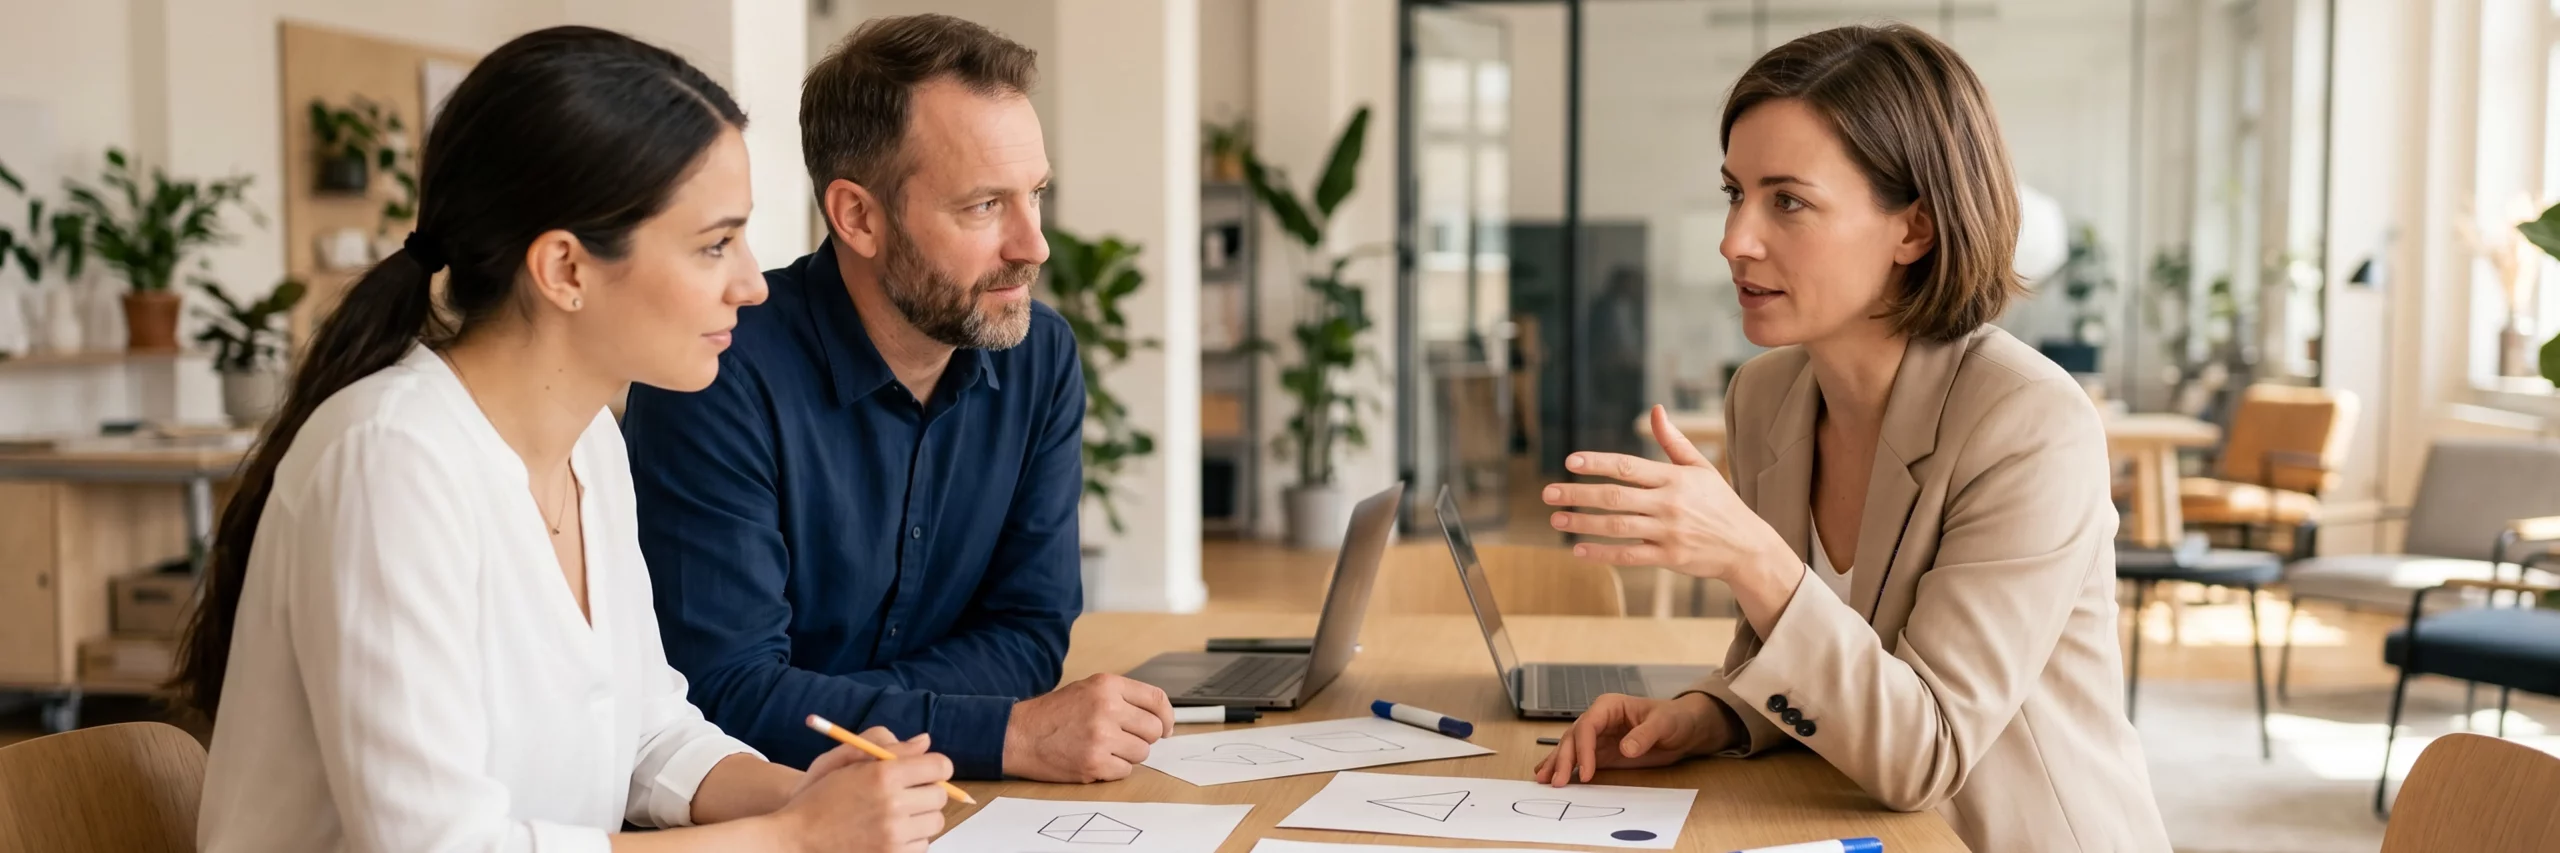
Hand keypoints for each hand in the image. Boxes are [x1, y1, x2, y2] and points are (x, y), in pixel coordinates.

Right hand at [769, 728, 951, 852]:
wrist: (796, 838)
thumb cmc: (819, 796)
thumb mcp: (844, 759)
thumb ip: (887, 746)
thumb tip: (924, 742)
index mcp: (883, 775)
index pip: (940, 766)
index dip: (936, 766)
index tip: (927, 771)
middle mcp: (893, 806)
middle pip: (941, 796)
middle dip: (927, 791)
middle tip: (907, 793)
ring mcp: (894, 836)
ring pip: (935, 822)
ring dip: (921, 817)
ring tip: (895, 814)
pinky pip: (923, 845)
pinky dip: (911, 839)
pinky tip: (890, 833)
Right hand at [1002, 673, 1175, 781]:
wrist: (1018, 735)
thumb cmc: (1053, 714)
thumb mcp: (1088, 689)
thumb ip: (1122, 698)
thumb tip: (1160, 718)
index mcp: (1107, 685)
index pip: (1157, 699)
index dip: (1167, 716)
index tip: (1167, 727)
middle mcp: (1107, 708)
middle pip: (1153, 730)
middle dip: (1143, 738)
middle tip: (1123, 739)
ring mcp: (1101, 737)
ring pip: (1142, 753)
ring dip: (1127, 755)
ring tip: (1103, 748)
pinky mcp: (1094, 763)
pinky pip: (1125, 771)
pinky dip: (1113, 770)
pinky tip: (1095, 760)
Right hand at [1534, 692, 1729, 785]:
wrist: (1684, 729)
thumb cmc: (1674, 719)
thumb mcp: (1663, 724)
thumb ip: (1644, 735)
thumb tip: (1625, 748)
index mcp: (1609, 706)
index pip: (1587, 725)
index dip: (1583, 749)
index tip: (1586, 773)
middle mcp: (1598, 720)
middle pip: (1573, 738)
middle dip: (1563, 760)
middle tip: (1556, 782)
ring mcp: (1597, 737)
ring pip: (1570, 748)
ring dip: (1556, 763)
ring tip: (1542, 780)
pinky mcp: (1601, 752)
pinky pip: (1578, 759)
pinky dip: (1564, 767)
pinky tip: (1548, 774)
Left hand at [1545, 405, 1792, 582]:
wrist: (1746, 546)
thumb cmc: (1719, 502)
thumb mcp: (1700, 468)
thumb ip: (1673, 441)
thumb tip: (1655, 409)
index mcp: (1675, 478)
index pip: (1628, 467)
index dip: (1597, 463)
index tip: (1570, 461)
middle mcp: (1670, 504)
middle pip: (1616, 496)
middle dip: (1579, 494)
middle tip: (1548, 493)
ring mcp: (1669, 532)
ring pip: (1618, 526)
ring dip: (1584, 523)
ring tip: (1557, 519)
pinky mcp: (1669, 557)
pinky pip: (1629, 556)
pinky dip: (1602, 554)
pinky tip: (1578, 550)